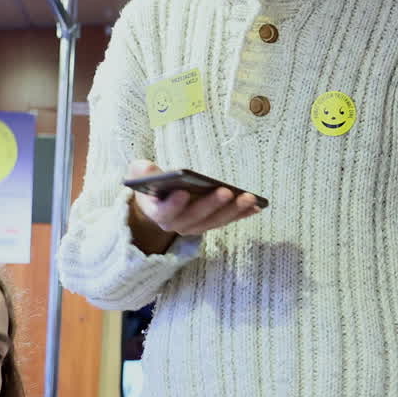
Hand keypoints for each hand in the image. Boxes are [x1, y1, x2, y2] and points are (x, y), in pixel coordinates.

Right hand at [125, 160, 261, 253]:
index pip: (164, 212)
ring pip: (214, 222)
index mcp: (157, 212)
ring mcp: (194, 226)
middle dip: (211, 205)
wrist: (159, 200)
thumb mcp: (141, 173)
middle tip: (226, 191)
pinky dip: (241, 214)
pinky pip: (226, 220)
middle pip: (194, 218)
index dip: (173, 205)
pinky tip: (256, 206)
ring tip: (248, 198)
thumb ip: (141, 171)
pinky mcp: (210, 223)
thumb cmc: (152, 184)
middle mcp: (176, 224)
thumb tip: (147, 169)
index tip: (182, 192)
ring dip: (233, 211)